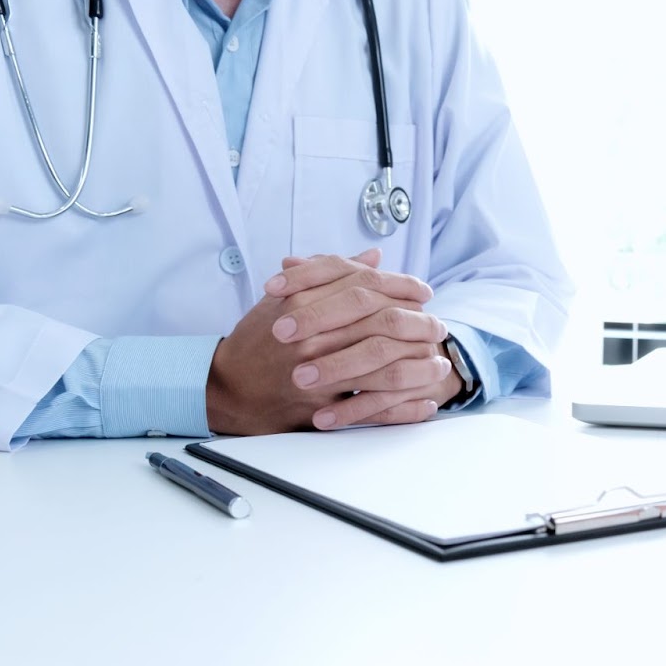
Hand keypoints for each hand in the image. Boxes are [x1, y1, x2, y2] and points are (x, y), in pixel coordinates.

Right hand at [206, 250, 452, 434]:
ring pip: (385, 367)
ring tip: (440, 363)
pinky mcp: (319, 408)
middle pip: (383, 322)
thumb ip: (331, 274)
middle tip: (439, 327)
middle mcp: (311, 335)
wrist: (225, 386)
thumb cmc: (259, 339)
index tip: (424, 292)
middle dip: (419, 324)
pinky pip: (373, 410)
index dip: (402, 287)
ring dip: (420, 366)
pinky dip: (404, 408)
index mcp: (304, 301)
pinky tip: (425, 403)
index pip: (366, 286)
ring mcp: (317, 373)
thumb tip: (374, 256)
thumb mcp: (288, 297)